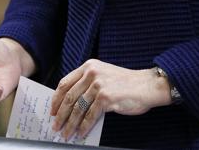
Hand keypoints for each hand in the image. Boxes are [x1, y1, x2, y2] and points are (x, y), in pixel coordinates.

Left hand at [50, 59, 170, 139]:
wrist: (146, 85)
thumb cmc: (126, 83)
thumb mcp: (104, 75)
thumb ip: (88, 83)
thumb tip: (71, 103)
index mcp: (89, 66)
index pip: (65, 82)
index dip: (56, 98)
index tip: (52, 110)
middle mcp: (92, 73)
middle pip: (69, 97)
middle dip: (60, 114)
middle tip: (55, 125)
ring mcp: (98, 85)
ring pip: (77, 108)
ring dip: (70, 124)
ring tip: (66, 133)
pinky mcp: (106, 98)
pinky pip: (90, 116)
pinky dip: (84, 127)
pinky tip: (81, 133)